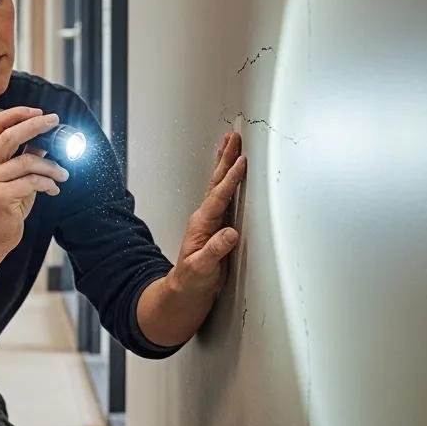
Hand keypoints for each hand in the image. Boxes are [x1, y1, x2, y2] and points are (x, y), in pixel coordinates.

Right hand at [0, 107, 68, 256]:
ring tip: (63, 174)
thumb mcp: (14, 177)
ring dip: (51, 166)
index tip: (39, 112)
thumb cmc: (5, 206)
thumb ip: (25, 157)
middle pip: (10, 136)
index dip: (17, 113)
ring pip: (27, 161)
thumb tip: (45, 140)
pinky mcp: (0, 197)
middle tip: (54, 122)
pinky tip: (53, 189)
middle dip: (36, 126)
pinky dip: (48, 183)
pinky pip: (32, 182)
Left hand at [171, 132, 246, 297]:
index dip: (231, 179)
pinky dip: (228, 177)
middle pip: (217, 181)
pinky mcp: (216, 222)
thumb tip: (230, 234)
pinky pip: (223, 194)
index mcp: (202, 224)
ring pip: (219, 184)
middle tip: (234, 136)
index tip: (241, 162)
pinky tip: (232, 170)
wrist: (185, 288)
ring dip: (225, 162)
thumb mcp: (202, 268)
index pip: (219, 196)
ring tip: (231, 142)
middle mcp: (205, 217)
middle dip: (226, 158)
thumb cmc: (193, 280)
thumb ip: (215, 251)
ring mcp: (210, 218)